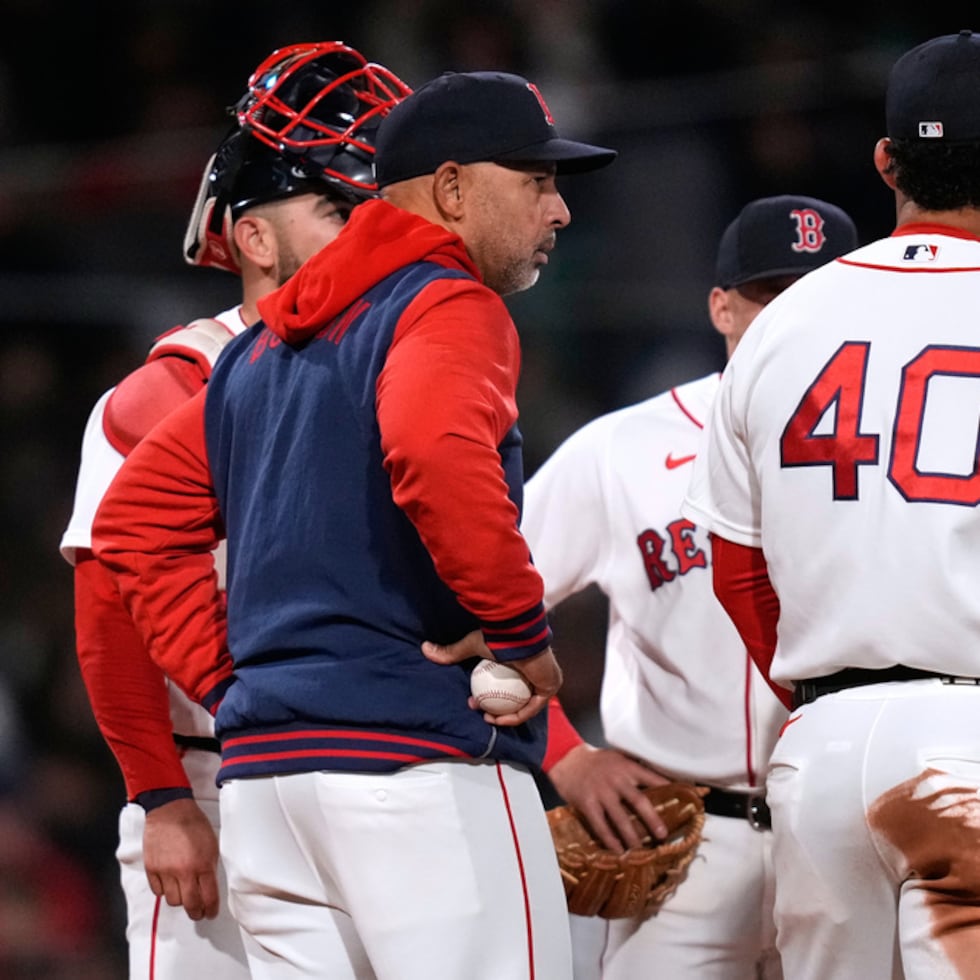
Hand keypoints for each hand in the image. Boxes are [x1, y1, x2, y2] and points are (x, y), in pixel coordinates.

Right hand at [143, 797, 219, 920]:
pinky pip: (158, 891)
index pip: (209, 897)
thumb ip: (210, 866)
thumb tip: (209, 886)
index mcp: (203, 864)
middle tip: (198, 913)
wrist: (169, 810)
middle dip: (196, 913)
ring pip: (173, 901)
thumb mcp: (211, 843)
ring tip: (184, 892)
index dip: (211, 909)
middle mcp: (184, 871)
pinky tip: (170, 883)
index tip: (211, 913)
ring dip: (180, 900)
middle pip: (190, 905)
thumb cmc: (194, 824)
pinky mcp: (151, 869)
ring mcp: (166, 872)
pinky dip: (165, 890)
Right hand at [421, 631, 561, 726]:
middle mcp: (533, 671)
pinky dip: (515, 716)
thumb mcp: (472, 647)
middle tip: (477, 710)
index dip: (486, 698)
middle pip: (512, 698)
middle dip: (493, 709)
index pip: (503, 686)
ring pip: (522, 704)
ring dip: (503, 715)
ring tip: (487, 718)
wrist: (518, 636)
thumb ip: (451, 652)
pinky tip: (498, 719)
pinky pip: (531, 707)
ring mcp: (545, 679)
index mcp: (519, 662)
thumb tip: (425, 649)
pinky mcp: (551, 686)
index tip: (472, 702)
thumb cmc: (499, 638)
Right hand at [547, 744, 669, 851]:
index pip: (653, 778)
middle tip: (663, 834)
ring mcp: (601, 792)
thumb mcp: (618, 758)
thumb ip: (636, 770)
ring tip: (641, 849)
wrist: (567, 759)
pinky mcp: (587, 804)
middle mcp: (616, 779)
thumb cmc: (597, 761)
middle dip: (653, 819)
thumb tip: (662, 785)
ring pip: (620, 818)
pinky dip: (610, 840)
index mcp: (627, 767)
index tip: (686, 799)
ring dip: (632, 835)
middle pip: (638, 801)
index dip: (670, 788)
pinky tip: (618, 850)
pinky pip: (601, 826)